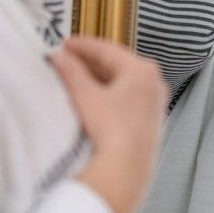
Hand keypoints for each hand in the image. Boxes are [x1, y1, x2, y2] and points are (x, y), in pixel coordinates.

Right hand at [51, 36, 166, 212]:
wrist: (127, 169)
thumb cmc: (111, 128)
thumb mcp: (86, 95)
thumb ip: (71, 72)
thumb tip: (58, 56)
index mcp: (143, 69)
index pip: (108, 50)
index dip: (83, 45)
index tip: (65, 43)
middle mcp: (154, 82)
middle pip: (117, 64)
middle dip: (90, 62)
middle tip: (68, 58)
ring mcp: (155, 102)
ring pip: (122, 82)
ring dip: (99, 77)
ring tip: (76, 76)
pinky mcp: (150, 121)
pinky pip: (127, 97)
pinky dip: (109, 93)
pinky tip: (92, 97)